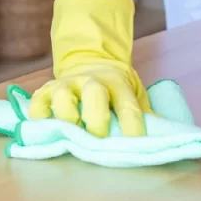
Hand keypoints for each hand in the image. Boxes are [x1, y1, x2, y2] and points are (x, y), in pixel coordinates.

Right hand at [27, 0, 151, 136]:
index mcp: (117, 82)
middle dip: (96, 117)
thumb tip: (163, 135)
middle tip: (98, 138)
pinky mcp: (44, 92)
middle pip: (94, 93)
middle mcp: (90, 81)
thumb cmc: (115, 86)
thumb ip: (144, 111)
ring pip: (62, 96)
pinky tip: (44, 129)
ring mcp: (65, 85)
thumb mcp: (135, 92)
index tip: (136, 140)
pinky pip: (37, 104)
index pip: (127, 102)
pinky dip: (38, 117)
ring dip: (66, 114)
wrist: (89, 59)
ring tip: (70, 131)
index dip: (132, 122)